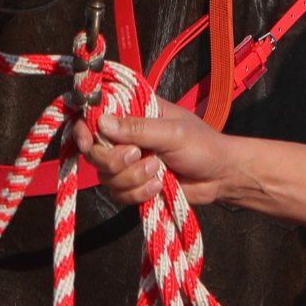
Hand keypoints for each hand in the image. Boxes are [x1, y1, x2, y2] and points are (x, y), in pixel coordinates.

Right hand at [73, 106, 235, 206]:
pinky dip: (137, 193)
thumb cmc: (203, 146)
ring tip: (158, 171)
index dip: (85, 127)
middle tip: (137, 156)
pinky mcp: (133, 185)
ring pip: (105, 175)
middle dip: (113, 159)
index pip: (97, 114)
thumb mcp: (172, 133)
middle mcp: (126, 135)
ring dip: (131, 178)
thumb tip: (101, 122)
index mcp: (136, 111)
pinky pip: (118, 194)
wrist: (220, 178)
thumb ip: (138, 129)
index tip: (87, 141)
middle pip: (94, 150)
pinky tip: (158, 187)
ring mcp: (128, 162)